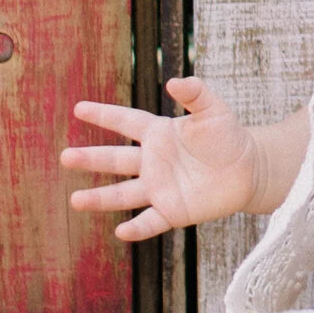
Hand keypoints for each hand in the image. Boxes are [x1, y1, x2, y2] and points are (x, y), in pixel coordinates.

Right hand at [61, 78, 260, 241]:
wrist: (248, 170)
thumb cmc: (228, 135)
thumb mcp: (213, 109)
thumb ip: (195, 93)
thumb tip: (174, 81)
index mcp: (159, 134)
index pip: (126, 122)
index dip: (103, 115)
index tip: (78, 108)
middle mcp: (153, 162)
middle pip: (116, 160)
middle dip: (91, 158)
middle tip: (65, 157)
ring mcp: (160, 188)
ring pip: (124, 194)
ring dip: (100, 198)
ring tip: (75, 201)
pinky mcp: (173, 211)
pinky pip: (150, 221)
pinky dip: (137, 228)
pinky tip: (120, 230)